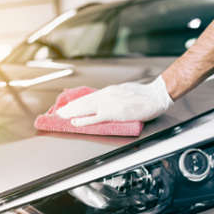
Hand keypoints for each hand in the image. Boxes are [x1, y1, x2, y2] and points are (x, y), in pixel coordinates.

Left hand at [56, 75, 173, 126]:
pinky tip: (75, 122)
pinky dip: (83, 120)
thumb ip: (114, 97)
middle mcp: (106, 95)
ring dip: (71, 113)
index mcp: (109, 91)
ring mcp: (109, 104)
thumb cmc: (144, 95)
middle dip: (70, 108)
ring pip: (85, 108)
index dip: (77, 102)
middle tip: (58, 112)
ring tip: (61, 116)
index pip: (89, 97)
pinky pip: (95, 118)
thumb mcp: (125, 92)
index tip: (68, 106)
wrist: (155, 96)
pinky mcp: (114, 113)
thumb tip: (106, 101)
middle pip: (84, 102)